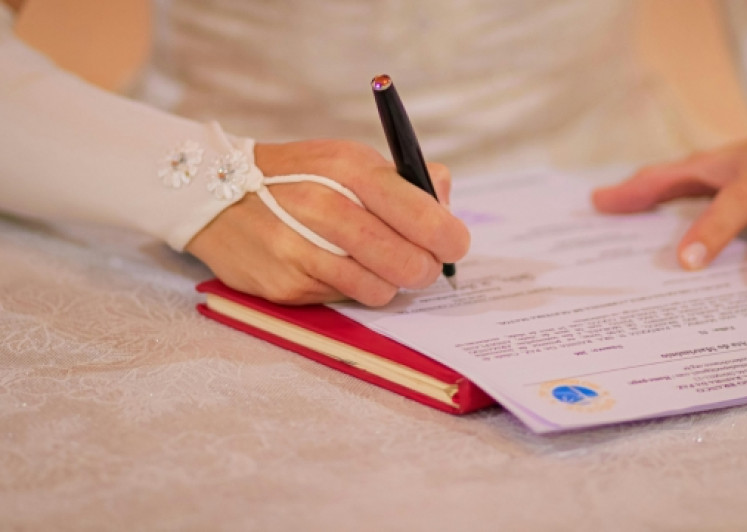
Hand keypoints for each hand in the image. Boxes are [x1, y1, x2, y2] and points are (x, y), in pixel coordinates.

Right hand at [186, 139, 469, 305]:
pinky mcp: (285, 286)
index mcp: (350, 170)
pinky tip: (338, 268)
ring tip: (378, 264)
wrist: (214, 193)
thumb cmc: (299, 177)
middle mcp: (325, 208)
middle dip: (425, 269)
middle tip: (422, 264)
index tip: (453, 244)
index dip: (450, 239)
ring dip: (390, 283)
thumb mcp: (349, 159)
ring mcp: (301, 250)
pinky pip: (343, 299)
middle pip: (408, 263)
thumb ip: (405, 180)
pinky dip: (352, 289)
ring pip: (380, 291)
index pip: (423, 216)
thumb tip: (447, 205)